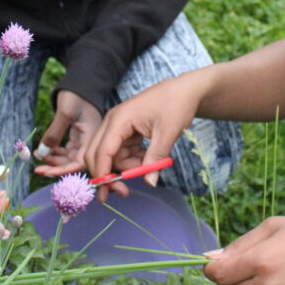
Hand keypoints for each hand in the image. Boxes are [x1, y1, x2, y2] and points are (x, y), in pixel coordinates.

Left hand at [33, 90, 100, 176]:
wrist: (82, 80)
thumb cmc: (76, 95)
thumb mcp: (65, 113)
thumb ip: (54, 134)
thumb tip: (42, 153)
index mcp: (93, 138)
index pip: (80, 163)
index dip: (63, 170)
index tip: (46, 172)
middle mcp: (90, 142)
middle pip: (74, 163)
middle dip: (55, 166)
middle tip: (37, 168)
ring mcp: (84, 139)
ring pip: (68, 158)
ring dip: (53, 159)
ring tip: (37, 154)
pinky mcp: (77, 136)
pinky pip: (66, 150)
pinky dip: (55, 152)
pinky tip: (43, 149)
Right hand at [82, 77, 200, 200]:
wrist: (185, 90)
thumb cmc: (176, 105)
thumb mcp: (168, 132)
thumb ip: (156, 158)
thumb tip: (150, 183)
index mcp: (119, 119)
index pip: (102, 151)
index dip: (102, 173)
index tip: (106, 194)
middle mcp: (113, 122)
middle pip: (98, 154)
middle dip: (108, 174)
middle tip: (124, 192)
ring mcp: (118, 127)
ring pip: (111, 156)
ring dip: (126, 168)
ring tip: (149, 167)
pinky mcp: (125, 131)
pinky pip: (122, 153)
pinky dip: (132, 161)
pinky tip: (147, 159)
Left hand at [204, 216, 284, 284]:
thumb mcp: (274, 226)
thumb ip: (240, 244)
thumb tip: (210, 258)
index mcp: (261, 261)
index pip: (218, 275)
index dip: (212, 268)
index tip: (218, 262)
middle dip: (228, 278)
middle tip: (245, 264)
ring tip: (267, 273)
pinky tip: (282, 283)